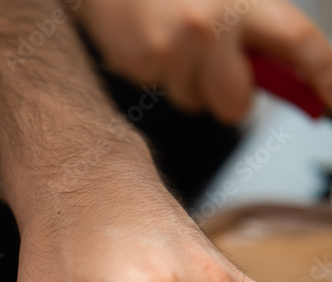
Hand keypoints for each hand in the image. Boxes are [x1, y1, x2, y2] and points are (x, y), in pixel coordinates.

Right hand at [72, 0, 331, 122]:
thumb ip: (258, 26)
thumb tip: (289, 72)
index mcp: (244, 3)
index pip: (300, 46)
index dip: (323, 78)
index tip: (330, 101)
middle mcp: (209, 28)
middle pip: (236, 103)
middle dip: (231, 97)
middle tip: (218, 70)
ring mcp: (169, 51)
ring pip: (192, 100)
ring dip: (187, 80)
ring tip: (173, 40)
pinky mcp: (137, 64)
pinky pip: (157, 88)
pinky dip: (156, 70)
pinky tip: (149, 37)